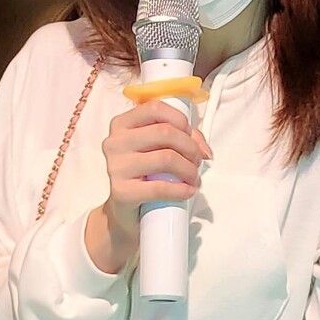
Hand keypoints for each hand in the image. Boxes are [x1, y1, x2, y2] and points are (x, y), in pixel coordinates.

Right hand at [84, 99, 211, 273]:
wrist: (124, 212)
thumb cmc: (144, 175)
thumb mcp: (158, 149)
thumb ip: (182, 139)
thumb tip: (204, 150)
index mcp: (121, 124)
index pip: (155, 108)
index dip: (180, 120)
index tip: (190, 136)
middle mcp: (115, 142)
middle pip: (165, 132)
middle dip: (190, 147)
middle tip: (197, 161)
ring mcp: (115, 167)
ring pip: (166, 158)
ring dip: (189, 169)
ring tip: (194, 178)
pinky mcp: (121, 192)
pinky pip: (160, 187)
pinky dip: (182, 189)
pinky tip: (188, 191)